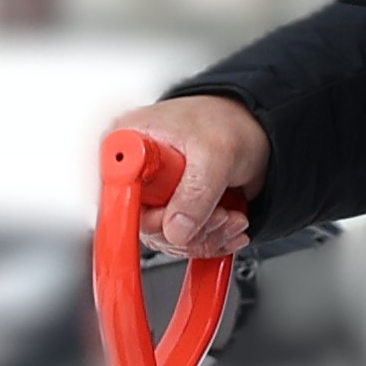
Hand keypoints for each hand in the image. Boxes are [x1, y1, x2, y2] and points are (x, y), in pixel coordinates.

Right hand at [111, 96, 266, 262]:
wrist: (249, 128)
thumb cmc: (226, 123)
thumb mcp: (216, 152)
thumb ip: (196, 192)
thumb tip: (176, 230)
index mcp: (127, 143)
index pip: (116, 193)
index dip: (142, 215)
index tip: (171, 221)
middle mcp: (134, 172)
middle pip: (143, 225)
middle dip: (189, 231)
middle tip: (220, 215)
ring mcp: (152, 195)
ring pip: (167, 239)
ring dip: (207, 237)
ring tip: (231, 216)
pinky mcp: (170, 212)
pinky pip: (183, 242)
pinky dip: (212, 241)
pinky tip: (230, 225)